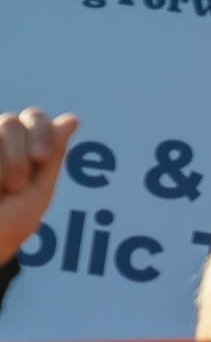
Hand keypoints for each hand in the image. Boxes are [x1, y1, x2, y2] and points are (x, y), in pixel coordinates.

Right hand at [0, 107, 76, 265]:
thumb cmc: (10, 223)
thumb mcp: (38, 190)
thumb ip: (52, 154)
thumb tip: (73, 118)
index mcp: (21, 149)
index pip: (34, 118)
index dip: (41, 131)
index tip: (40, 157)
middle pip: (12, 121)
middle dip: (18, 155)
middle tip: (16, 185)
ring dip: (5, 163)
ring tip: (1, 189)